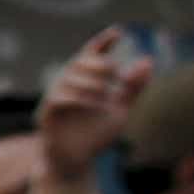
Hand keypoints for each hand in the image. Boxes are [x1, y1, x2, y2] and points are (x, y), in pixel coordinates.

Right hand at [37, 29, 152, 183]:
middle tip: (116, 76)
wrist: (77, 161)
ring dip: (92, 84)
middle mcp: (66, 86)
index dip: (103, 42)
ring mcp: (53, 99)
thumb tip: (147, 61)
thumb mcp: (121, 110)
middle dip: (100, 65)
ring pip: (68, 78)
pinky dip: (79, 98)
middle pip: (79, 61)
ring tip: (107, 97)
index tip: (119, 32)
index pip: (90, 54)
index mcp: (84, 82)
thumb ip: (133, 88)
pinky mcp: (46, 115)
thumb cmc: (96, 135)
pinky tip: (95, 105)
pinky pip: (58, 97)